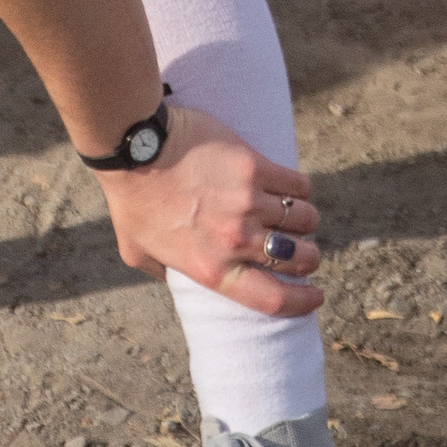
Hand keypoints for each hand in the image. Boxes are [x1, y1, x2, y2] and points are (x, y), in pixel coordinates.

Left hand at [95, 102, 323, 313]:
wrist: (134, 144)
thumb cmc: (132, 198)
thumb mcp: (137, 251)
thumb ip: (161, 272)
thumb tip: (174, 278)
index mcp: (212, 269)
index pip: (274, 299)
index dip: (302, 302)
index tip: (315, 295)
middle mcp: (236, 240)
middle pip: (299, 259)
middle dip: (308, 257)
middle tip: (302, 249)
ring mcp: (248, 202)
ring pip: (304, 220)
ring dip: (305, 221)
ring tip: (296, 215)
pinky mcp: (254, 166)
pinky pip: (297, 184)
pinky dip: (301, 189)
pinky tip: (293, 187)